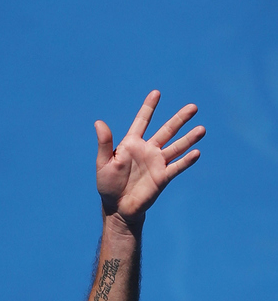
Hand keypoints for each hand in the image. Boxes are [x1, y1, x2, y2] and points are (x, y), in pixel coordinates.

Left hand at [95, 90, 204, 225]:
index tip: (156, 92)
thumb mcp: (103, 163)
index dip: (149, 108)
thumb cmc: (108, 185)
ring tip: (202, 129)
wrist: (118, 207)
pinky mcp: (163, 177)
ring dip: (189, 139)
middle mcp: (148, 150)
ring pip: (176, 147)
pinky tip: (196, 153)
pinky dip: (186, 160)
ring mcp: (157, 163)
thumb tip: (98, 122)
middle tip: (193, 107)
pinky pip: (177, 167)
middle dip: (180, 119)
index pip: (142, 121)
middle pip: (167, 130)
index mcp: (132, 144)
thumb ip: (104, 143)